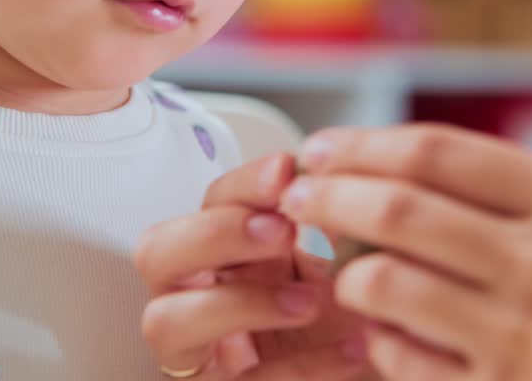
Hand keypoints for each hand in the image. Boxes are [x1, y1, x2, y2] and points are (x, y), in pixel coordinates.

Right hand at [137, 153, 372, 379]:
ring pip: (165, 322)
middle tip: (282, 231)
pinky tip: (351, 349)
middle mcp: (197, 297)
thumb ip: (320, 231)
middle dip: (216, 234)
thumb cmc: (342, 320)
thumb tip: (323, 190)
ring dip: (240, 303)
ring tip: (310, 300)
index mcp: (227, 252)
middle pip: (156, 253)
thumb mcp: (336, 267)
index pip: (210, 203)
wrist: (375, 367)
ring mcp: (200, 352)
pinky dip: (301, 367)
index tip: (286, 171)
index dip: (242, 185)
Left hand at [279, 124, 531, 380]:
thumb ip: (495, 187)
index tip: (320, 150)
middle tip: (297, 200)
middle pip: (398, 207)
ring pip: (384, 281)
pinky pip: (398, 356)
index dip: (360, 145)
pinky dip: (377, 340)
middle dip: (327, 197)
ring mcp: (524, 334)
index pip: (435, 150)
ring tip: (341, 274)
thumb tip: (375, 161)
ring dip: (345, 275)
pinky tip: (384, 334)